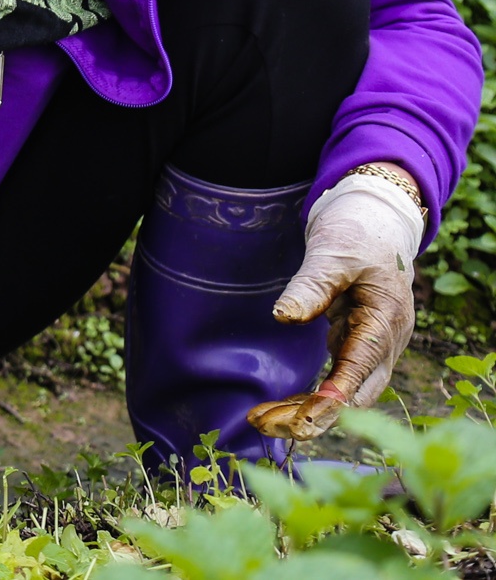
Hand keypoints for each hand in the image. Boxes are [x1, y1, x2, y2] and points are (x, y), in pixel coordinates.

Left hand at [246, 168, 423, 441]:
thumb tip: (283, 316)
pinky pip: (338, 381)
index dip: (333, 401)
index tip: (301, 421)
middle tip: (263, 423)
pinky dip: (312, 397)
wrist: (377, 224)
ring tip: (260, 420)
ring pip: (347, 395)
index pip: (359, 371)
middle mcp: (386, 343)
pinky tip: (280, 407)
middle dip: (314, 416)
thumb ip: (311, 285)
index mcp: (384, 320)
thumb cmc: (357, 235)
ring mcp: (375, 347)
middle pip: (354, 395)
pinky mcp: (358, 346)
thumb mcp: (332, 253)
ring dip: (308, 411)